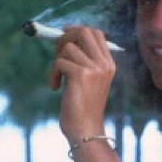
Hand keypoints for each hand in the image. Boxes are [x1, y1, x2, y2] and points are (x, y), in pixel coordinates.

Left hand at [49, 26, 116, 142]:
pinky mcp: (81, 75)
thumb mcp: (88, 82)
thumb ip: (83, 62)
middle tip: (58, 54)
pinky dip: (52, 74)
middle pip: (84, 31)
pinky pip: (59, 62)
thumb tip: (64, 39)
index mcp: (109, 65)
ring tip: (58, 78)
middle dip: (65, 37)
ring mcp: (94, 69)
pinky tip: (55, 87)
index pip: (96, 33)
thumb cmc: (83, 109)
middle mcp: (104, 65)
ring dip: (56, 61)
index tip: (64, 37)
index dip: (77, 31)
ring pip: (68, 47)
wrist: (86, 131)